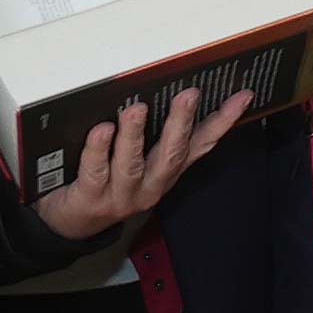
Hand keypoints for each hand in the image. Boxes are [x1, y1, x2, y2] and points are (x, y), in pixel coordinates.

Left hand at [35, 88, 250, 241]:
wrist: (70, 223)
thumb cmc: (103, 180)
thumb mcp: (133, 159)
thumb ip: (148, 133)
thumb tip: (156, 89)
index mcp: (165, 171)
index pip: (201, 145)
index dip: (223, 123)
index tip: (242, 97)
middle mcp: (151, 185)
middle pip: (171, 154)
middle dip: (181, 124)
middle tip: (188, 95)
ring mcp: (122, 195)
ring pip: (132, 164)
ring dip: (135, 135)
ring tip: (136, 109)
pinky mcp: (93, 200)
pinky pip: (95, 171)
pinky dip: (98, 150)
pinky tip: (102, 130)